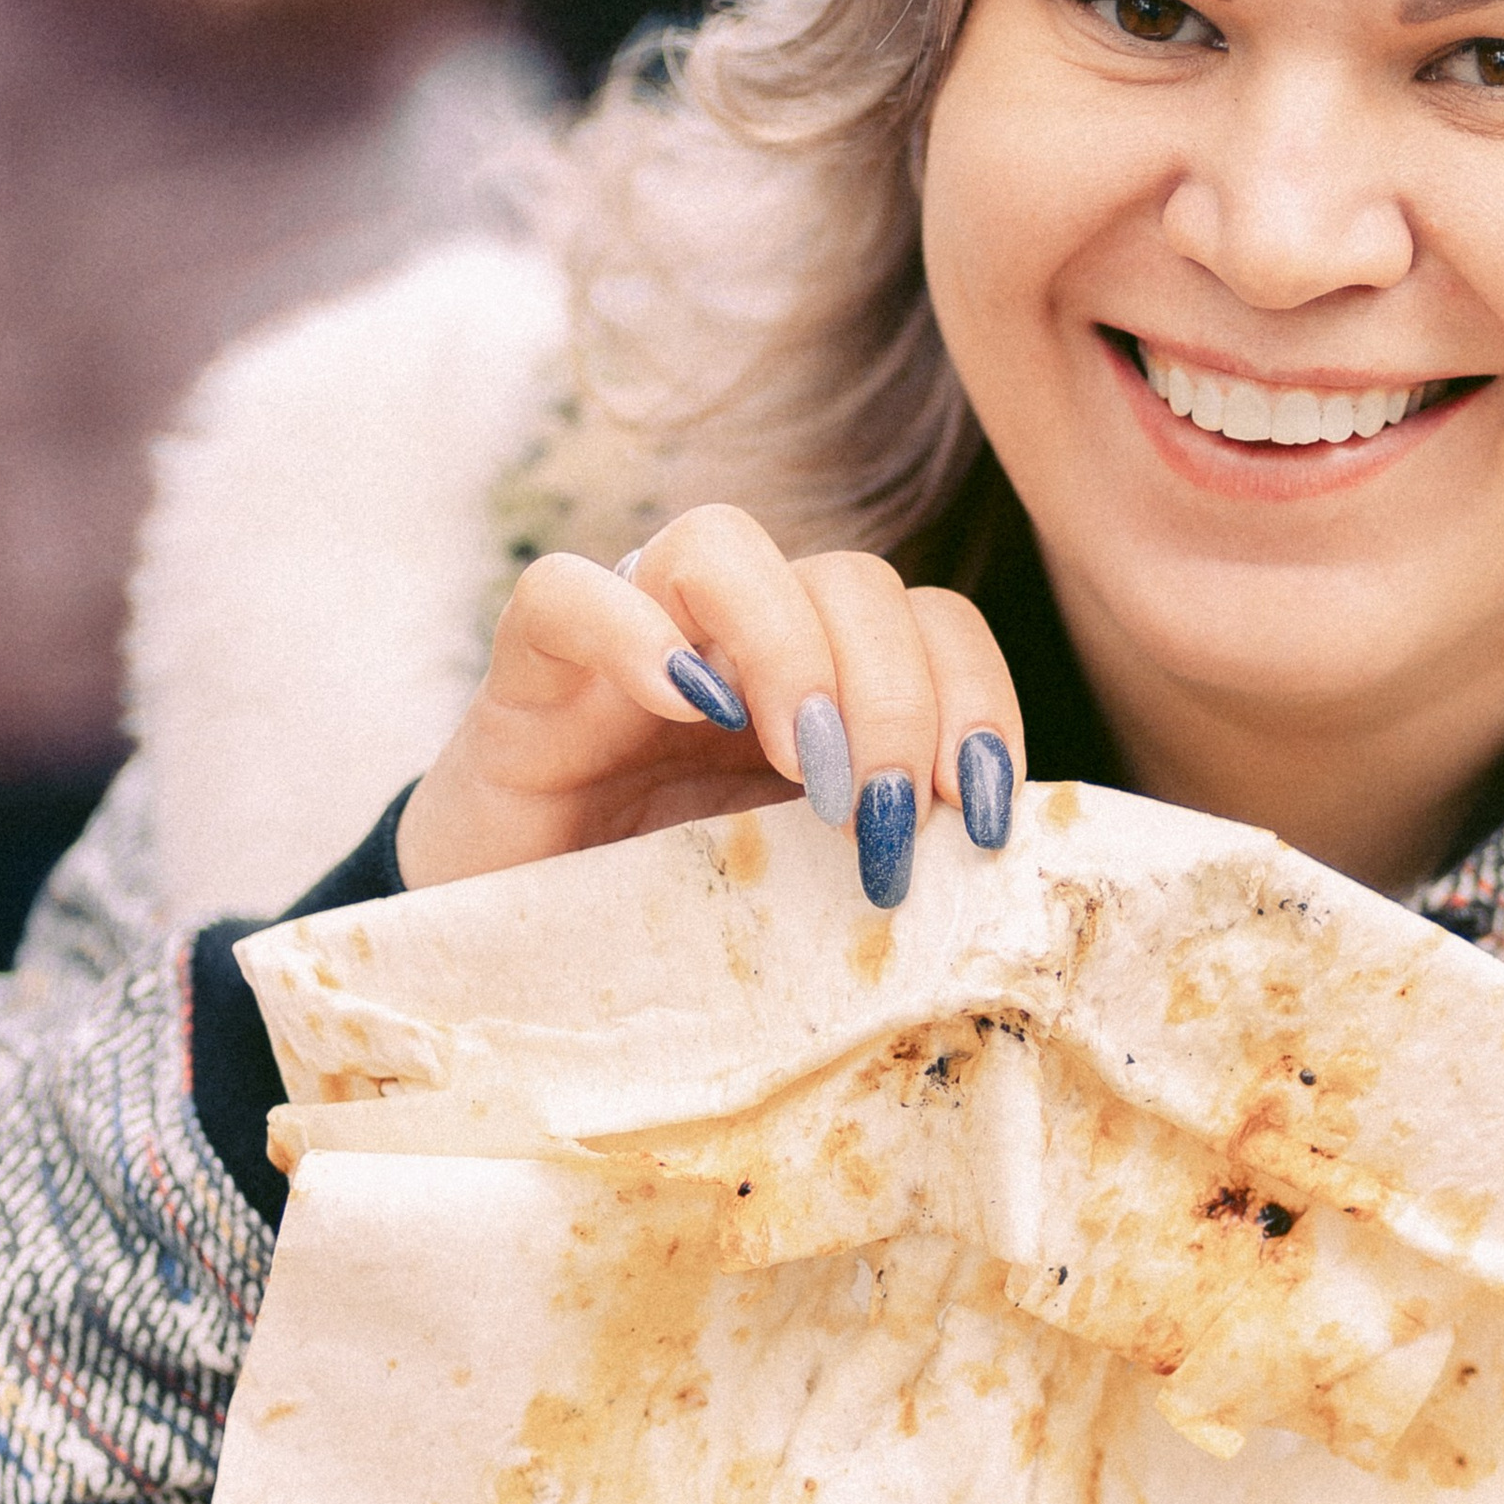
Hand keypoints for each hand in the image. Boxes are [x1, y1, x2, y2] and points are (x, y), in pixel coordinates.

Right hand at [395, 506, 1023, 907]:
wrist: (508, 961)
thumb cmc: (667, 928)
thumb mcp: (804, 897)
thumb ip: (882, 859)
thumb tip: (995, 869)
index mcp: (823, 686)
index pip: (934, 623)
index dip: (977, 701)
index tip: (979, 815)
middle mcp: (736, 640)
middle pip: (852, 581)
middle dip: (895, 700)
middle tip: (883, 821)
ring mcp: (631, 638)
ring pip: (725, 542)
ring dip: (790, 650)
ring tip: (803, 769)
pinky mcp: (529, 667)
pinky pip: (569, 590)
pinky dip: (632, 632)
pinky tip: (684, 705)